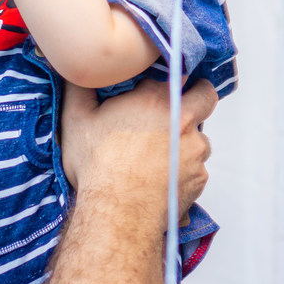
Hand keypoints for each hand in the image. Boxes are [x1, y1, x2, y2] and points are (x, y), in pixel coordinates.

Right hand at [60, 80, 216, 226]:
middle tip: (177, 108)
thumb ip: (79, 87)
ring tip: (160, 153)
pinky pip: (198, 167)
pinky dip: (185, 169)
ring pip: (201, 136)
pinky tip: (162, 177)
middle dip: (197, 97)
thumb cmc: (98, 167)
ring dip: (188, 139)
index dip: (173, 75)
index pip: (180, 70)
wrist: (117, 213)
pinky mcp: (200, 178)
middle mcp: (184, 120)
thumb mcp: (77, 121)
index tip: (164, 82)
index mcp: (157, 98)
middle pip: (206, 95)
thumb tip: (77, 70)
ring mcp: (196, 150)